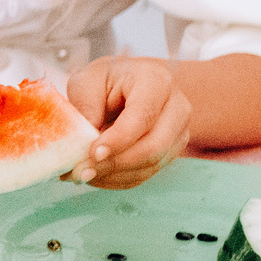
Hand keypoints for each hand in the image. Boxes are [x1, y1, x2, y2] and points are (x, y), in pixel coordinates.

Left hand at [64, 56, 190, 188]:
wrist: (123, 85)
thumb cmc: (105, 80)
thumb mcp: (87, 81)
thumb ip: (86, 107)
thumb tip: (87, 142)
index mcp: (156, 81)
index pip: (143, 116)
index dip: (119, 139)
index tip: (93, 153)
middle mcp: (176, 107)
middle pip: (154, 146)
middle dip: (116, 163)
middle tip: (83, 170)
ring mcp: (178, 132)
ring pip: (151, 165)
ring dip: (114, 175)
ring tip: (82, 173)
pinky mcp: (171, 152)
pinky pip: (147, 174)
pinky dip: (119, 179)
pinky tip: (97, 175)